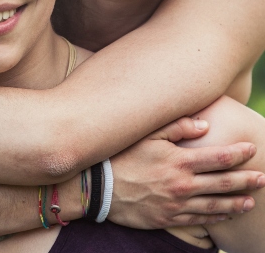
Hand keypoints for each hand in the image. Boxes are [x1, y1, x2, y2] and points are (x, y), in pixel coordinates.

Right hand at [108, 117, 264, 228]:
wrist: (99, 187)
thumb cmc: (122, 155)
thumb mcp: (146, 134)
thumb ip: (177, 127)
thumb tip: (206, 125)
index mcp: (179, 161)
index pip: (217, 158)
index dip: (237, 154)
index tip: (252, 149)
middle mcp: (182, 185)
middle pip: (222, 184)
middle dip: (246, 181)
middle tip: (264, 178)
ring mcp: (176, 205)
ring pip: (215, 206)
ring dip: (236, 203)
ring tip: (251, 202)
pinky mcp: (168, 219)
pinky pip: (199, 221)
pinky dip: (215, 219)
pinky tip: (225, 216)